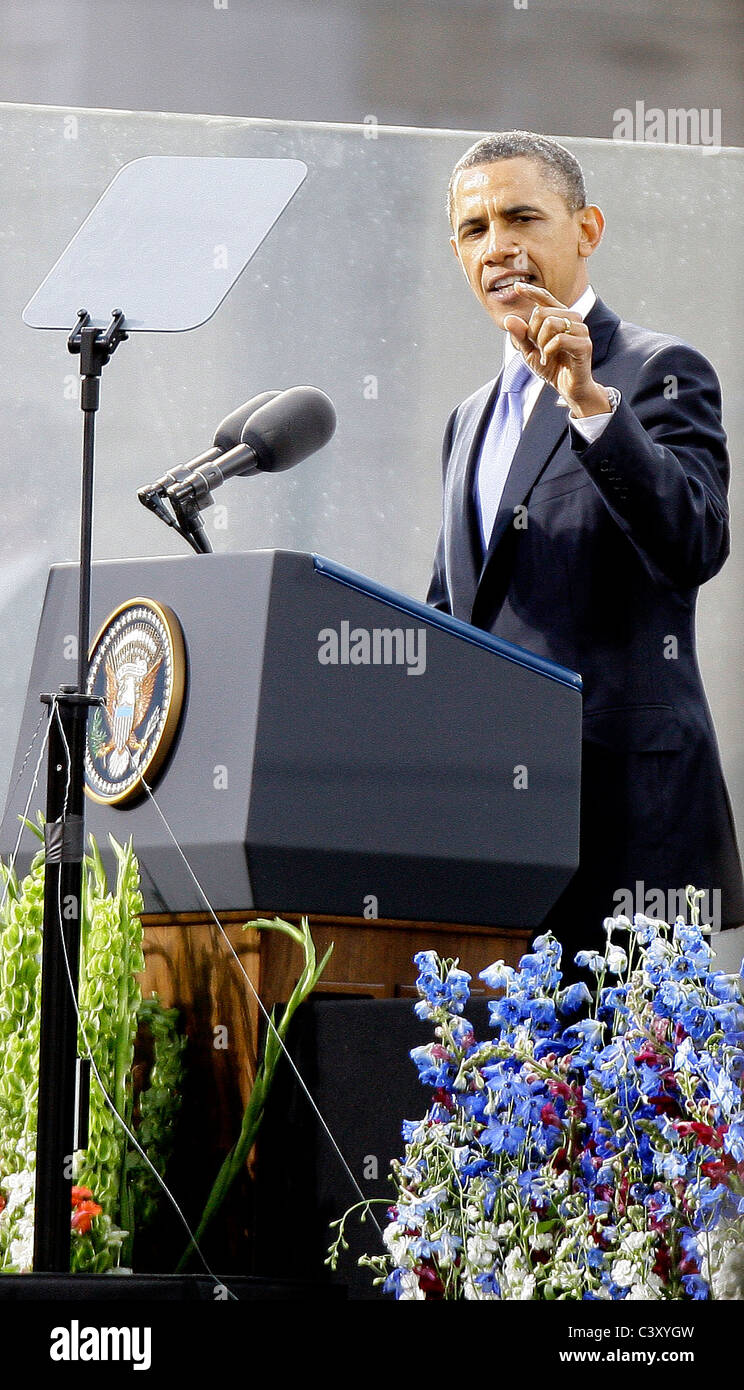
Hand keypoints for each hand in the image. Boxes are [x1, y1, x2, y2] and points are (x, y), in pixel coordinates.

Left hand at [504, 284, 610, 417]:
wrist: (570, 388)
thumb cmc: (552, 368)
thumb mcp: (530, 353)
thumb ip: (520, 337)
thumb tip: (508, 319)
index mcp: (560, 317)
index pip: (545, 298)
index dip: (531, 291)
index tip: (517, 286)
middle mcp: (573, 319)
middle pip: (541, 312)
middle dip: (532, 333)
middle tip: (537, 349)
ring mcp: (581, 330)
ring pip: (550, 323)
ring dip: (541, 342)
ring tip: (544, 355)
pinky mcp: (584, 344)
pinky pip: (558, 339)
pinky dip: (547, 351)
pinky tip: (548, 360)